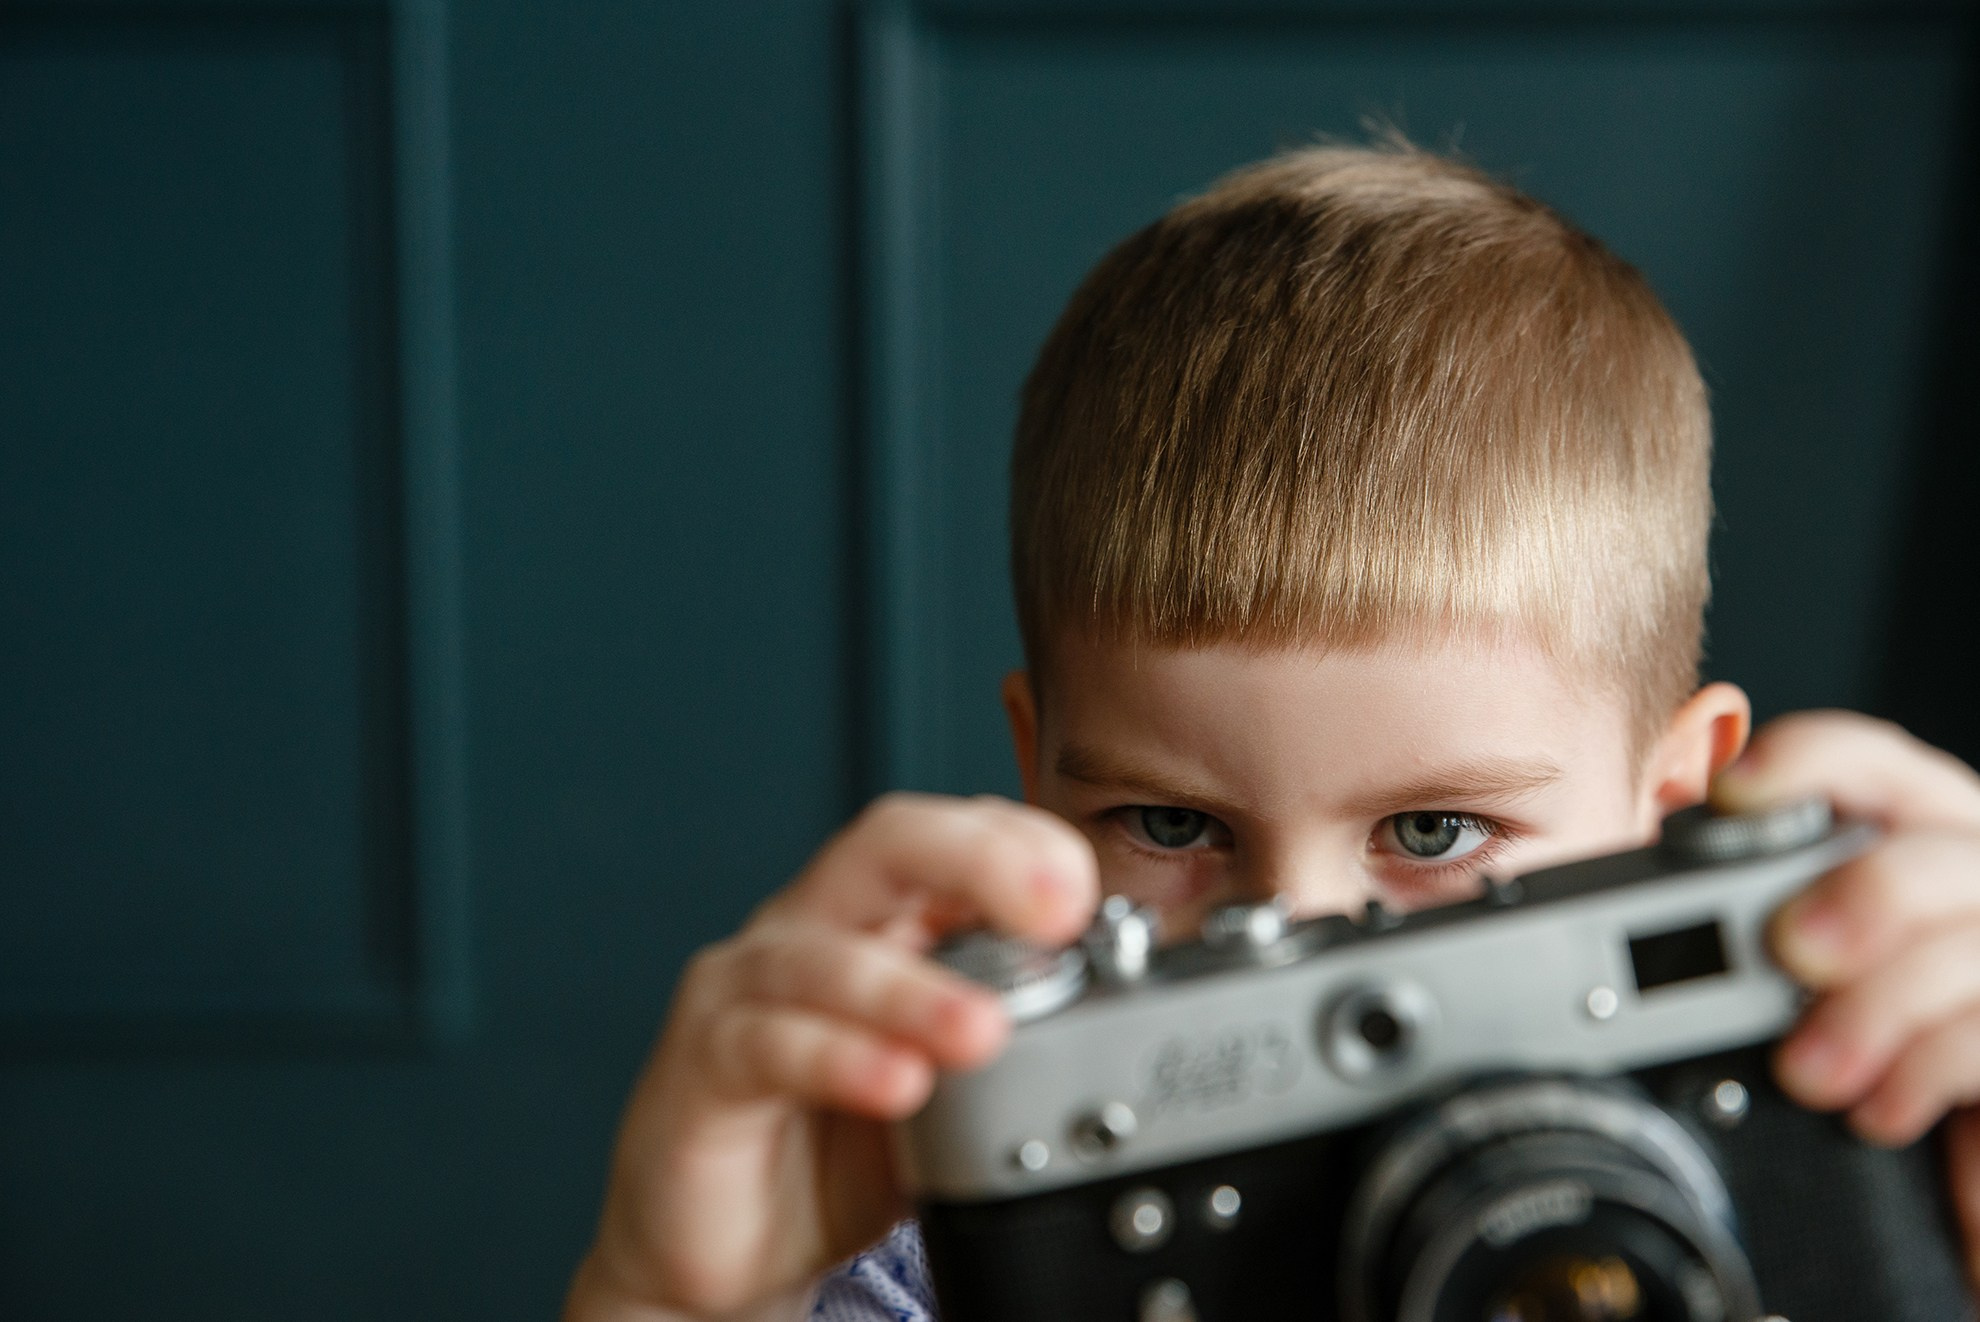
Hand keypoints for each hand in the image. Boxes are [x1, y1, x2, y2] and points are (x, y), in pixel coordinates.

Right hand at [564, 793, 1097, 1320]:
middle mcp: (809, 929)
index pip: (951, 833)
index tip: (1083, 894)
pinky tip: (895, 1084)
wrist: (726, 1244)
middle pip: (885, 847)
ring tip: (983, 1029)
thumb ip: (1009, 1027)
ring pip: (827, 954)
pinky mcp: (702, 1063)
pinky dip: (838, 1060)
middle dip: (976, 860)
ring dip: (913, 990)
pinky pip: (769, 1045)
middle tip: (1052, 907)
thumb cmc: (837, 1144)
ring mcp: (746, 988)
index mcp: (876, 916)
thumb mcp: (952, 1080)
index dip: (1020, 845)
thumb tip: (1108, 998)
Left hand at [1711, 710, 1979, 1288]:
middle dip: (1863, 892)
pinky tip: (1876, 1110)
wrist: (1938, 1160)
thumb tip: (1648, 921)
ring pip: (1970, 944)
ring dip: (1881, 1005)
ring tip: (1808, 1070)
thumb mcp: (1784, 982)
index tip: (1733, 793)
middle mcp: (1967, 882)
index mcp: (1904, 838)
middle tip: (1793, 949)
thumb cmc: (1852, 1053)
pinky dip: (1928, 1070)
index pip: (1866, 765)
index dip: (1804, 762)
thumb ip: (1736, 929)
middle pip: (1933, 850)